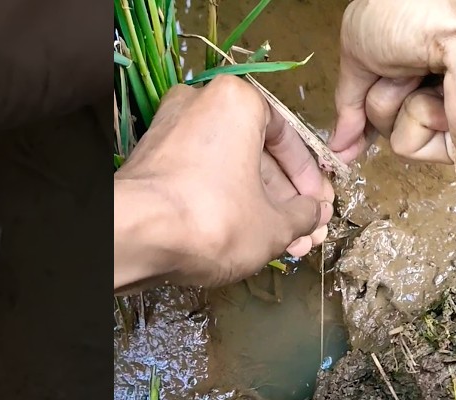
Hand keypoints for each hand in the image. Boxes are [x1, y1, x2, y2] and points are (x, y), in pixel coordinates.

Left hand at [114, 76, 333, 292]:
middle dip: (285, 199)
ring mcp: (169, 132)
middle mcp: (198, 104)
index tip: (320, 205)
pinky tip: (246, 237)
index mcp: (236, 100)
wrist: (135, 236)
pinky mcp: (149, 163)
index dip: (310, 179)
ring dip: (259, 206)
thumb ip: (303, 215)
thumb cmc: (215, 218)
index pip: (287, 136)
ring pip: (228, 170)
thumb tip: (313, 213)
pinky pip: (200, 179)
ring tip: (283, 243)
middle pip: (256, 155)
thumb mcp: (276, 224)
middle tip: (306, 230)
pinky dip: (225, 204)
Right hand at [330, 0, 455, 164]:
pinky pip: (410, 146)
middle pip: (377, 111)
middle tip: (399, 67)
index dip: (355, 111)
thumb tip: (339, 139)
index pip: (374, 91)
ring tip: (422, 76)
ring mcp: (448, 114)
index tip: (342, 135)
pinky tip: (442, 101)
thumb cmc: (421, 12)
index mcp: (412, 48)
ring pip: (390, 130)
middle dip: (376, 94)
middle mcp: (434, 80)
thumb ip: (346, 92)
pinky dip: (416, 123)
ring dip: (392, 104)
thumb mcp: (358, 39)